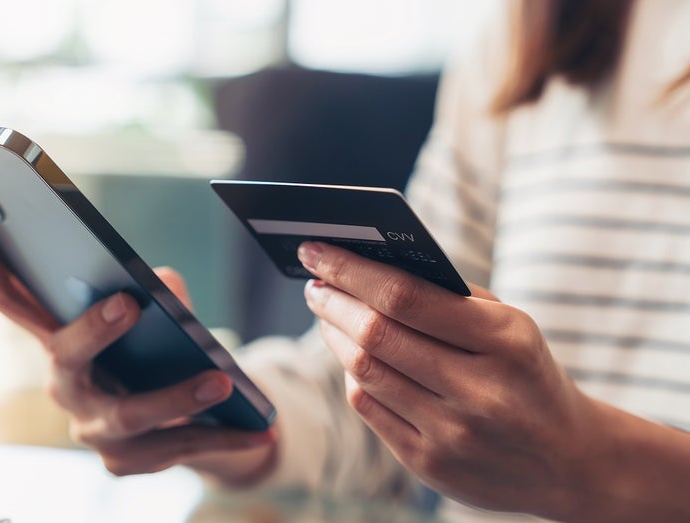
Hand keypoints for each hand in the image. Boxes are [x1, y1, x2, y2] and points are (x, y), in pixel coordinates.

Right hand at [0, 214, 275, 483]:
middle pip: (63, 355)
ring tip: (220, 381)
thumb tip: (163, 284)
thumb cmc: (157, 351)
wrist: (186, 420)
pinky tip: (261, 426)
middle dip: (92, 330)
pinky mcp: (126, 462)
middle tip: (129, 304)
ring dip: (176, 396)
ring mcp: (92, 429)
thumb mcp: (158, 315)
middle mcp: (64, 384)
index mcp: (58, 338)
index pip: (9, 298)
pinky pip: (174, 448)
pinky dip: (222, 436)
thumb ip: (157, 293)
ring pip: (128, 414)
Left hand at [297, 240, 602, 518]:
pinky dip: (353, 376)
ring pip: (365, 372)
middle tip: (314, 282)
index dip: (351, 270)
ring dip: (334, 336)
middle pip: (376, 335)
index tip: (318, 250)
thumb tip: (368, 267)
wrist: (569, 461)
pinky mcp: (429, 464)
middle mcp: (478, 390)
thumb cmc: (527, 375)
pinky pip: (369, 408)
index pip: (405, 296)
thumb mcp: (511, 326)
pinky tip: (351, 357)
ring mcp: (452, 433)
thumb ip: (449, 297)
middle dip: (333, 301)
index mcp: (505, 340)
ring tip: (326, 313)